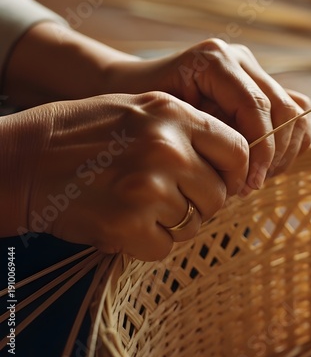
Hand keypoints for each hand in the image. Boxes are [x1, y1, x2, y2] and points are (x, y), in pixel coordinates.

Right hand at [0, 92, 247, 260]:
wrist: (26, 158)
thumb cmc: (89, 133)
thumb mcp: (143, 109)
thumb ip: (190, 129)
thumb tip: (235, 160)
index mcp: (174, 114)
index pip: (238, 149)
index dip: (236, 170)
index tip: (223, 180)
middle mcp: (167, 147)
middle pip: (219, 193)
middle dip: (202, 200)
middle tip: (172, 195)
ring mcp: (148, 187)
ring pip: (195, 223)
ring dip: (175, 221)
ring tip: (142, 204)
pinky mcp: (128, 225)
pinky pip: (165, 246)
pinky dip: (148, 241)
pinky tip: (124, 221)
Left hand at [107, 39, 310, 193]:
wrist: (133, 91)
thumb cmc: (142, 112)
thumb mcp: (168, 127)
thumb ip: (209, 140)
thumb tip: (248, 175)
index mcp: (214, 60)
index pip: (256, 107)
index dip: (261, 150)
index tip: (249, 184)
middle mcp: (238, 58)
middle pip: (284, 108)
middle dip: (274, 154)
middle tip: (251, 185)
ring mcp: (252, 69)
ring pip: (296, 110)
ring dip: (283, 149)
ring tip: (256, 176)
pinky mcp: (260, 84)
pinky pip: (293, 110)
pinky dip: (287, 141)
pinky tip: (261, 163)